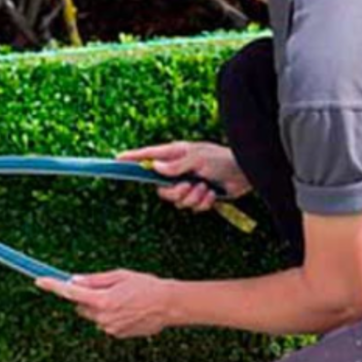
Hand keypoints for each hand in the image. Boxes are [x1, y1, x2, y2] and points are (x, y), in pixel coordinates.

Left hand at [35, 269, 173, 338]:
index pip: (70, 293)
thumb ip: (95, 280)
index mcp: (102, 301)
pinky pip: (106, 322)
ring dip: (100, 306)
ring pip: (94, 315)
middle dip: (86, 297)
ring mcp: (109, 328)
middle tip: (106, 287)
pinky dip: (111, 315)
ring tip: (123, 298)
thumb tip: (74, 280)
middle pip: (81, 306)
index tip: (40, 281)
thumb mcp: (120, 276)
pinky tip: (128, 308)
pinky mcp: (117, 334)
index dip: (53, 286)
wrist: (169, 305)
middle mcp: (103, 318)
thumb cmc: (146, 286)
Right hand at [117, 141, 251, 211]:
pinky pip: (192, 206)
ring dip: (193, 197)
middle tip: (189, 186)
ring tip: (205, 188)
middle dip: (176, 192)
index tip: (117, 160)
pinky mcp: (198, 196)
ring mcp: (187, 183)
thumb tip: (153, 166)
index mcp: (175, 154)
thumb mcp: (197, 158)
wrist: (245, 173)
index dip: (132, 158)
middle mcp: (178, 169)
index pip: (148, 156)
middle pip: (161, 189)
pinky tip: (213, 193)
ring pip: (177, 201)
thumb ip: (174, 164)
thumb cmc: (221, 159)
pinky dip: (203, 202)